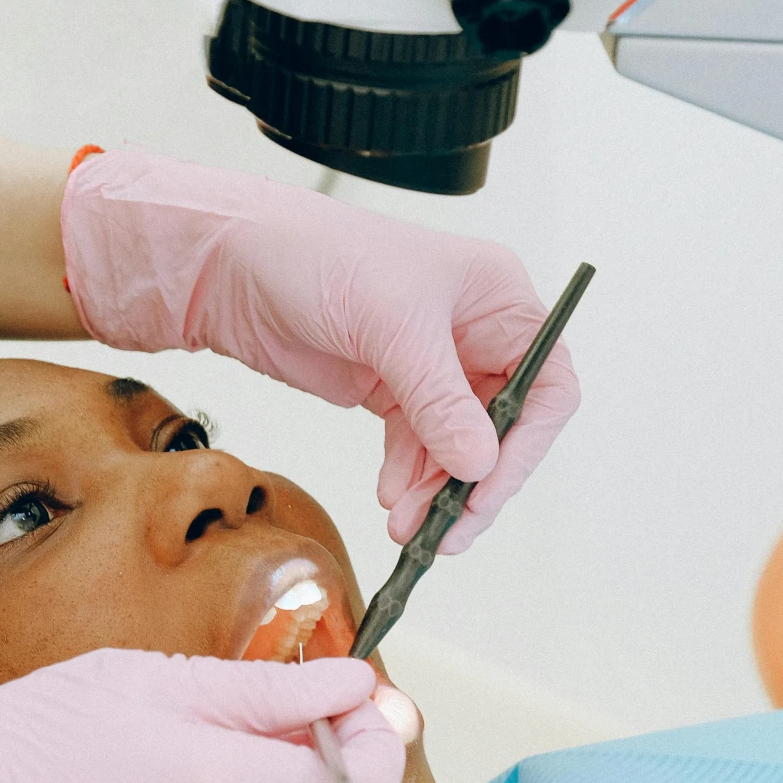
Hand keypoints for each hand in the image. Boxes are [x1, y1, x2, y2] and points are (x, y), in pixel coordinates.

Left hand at [61, 148, 578, 551]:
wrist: (235, 263)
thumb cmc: (316, 254)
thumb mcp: (390, 324)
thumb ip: (439, 398)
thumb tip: (480, 462)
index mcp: (498, 298)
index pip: (547, 384)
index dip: (527, 443)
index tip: (488, 487)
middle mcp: (474, 332)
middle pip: (505, 427)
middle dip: (476, 480)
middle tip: (449, 528)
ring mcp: (432, 364)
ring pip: (458, 446)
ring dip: (436, 489)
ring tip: (406, 523)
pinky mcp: (390, 388)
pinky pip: (418, 447)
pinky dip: (409, 477)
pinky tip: (391, 497)